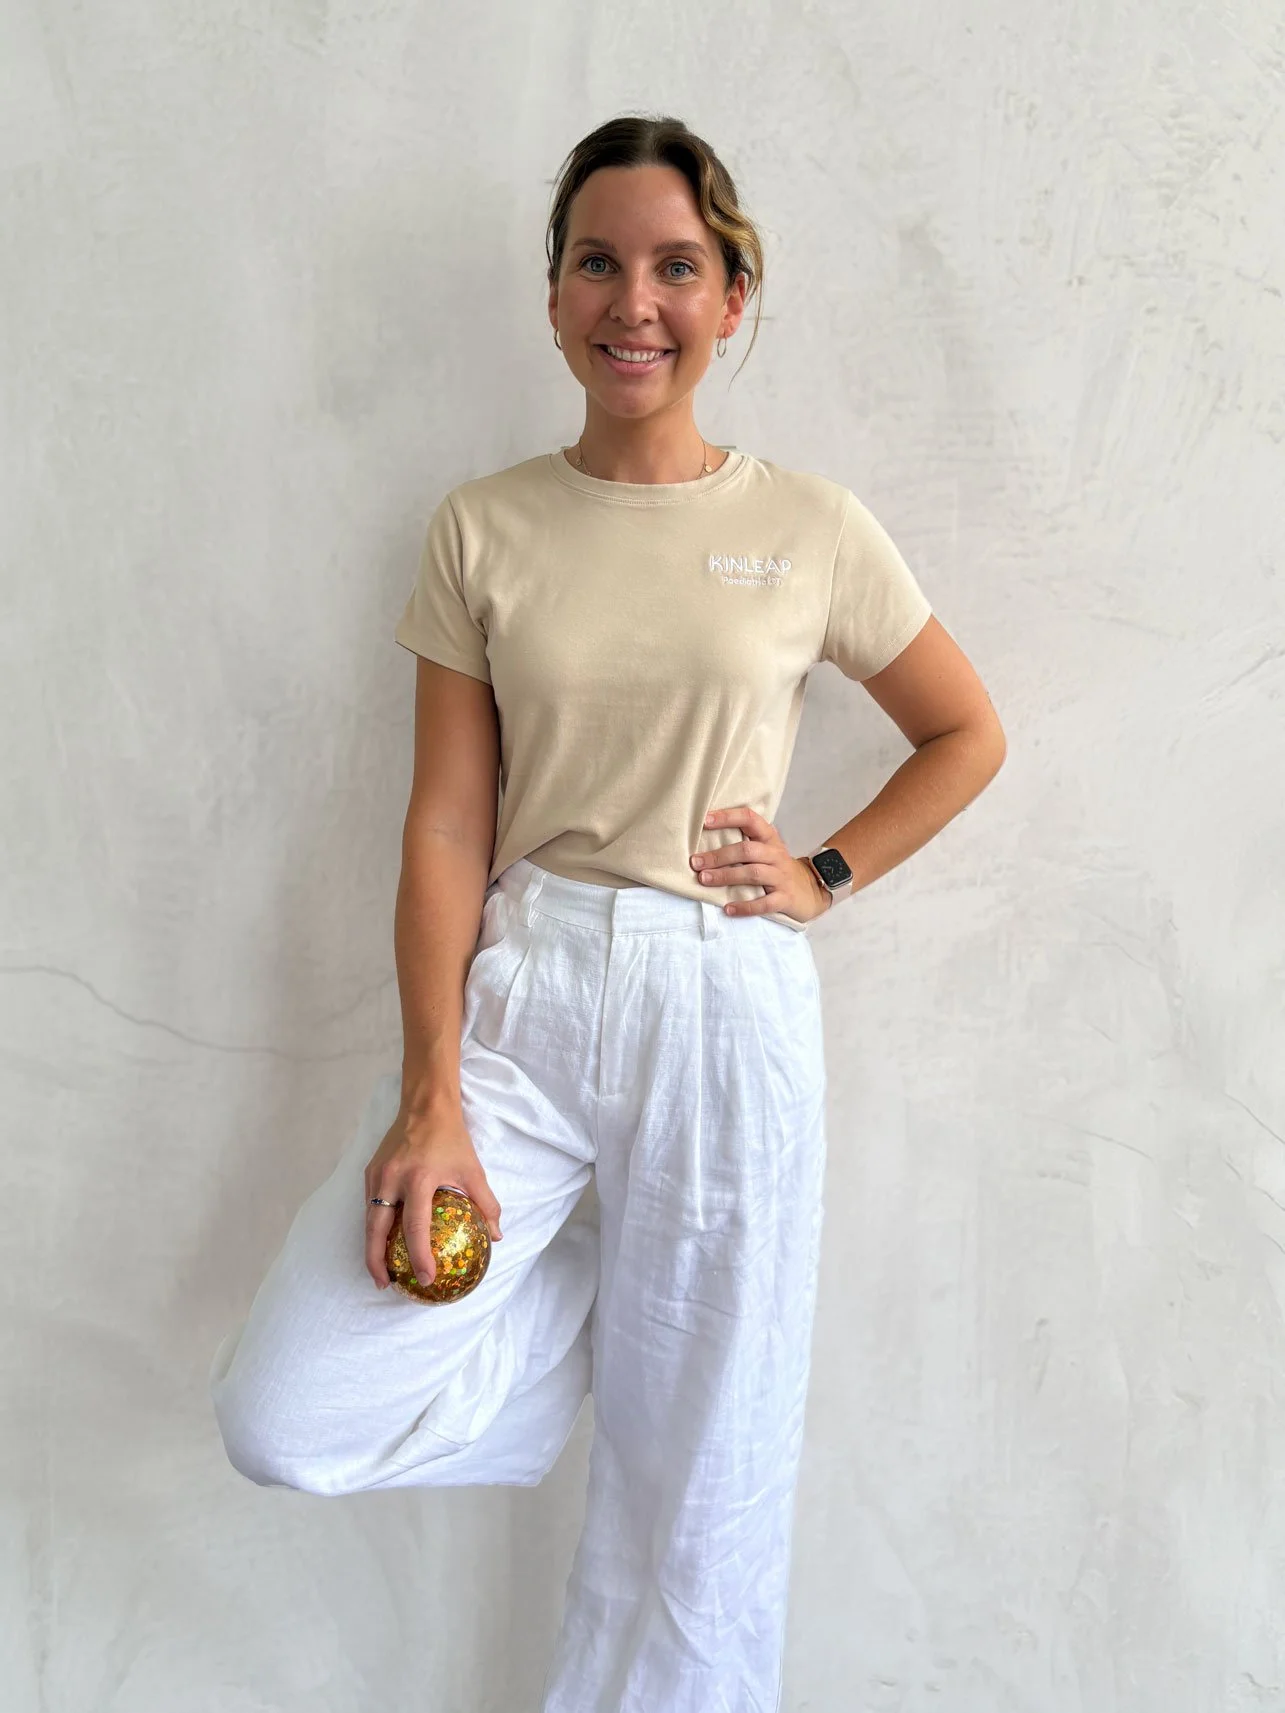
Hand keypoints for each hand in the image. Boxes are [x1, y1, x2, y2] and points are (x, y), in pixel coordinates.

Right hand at [363, 1104, 503, 1290]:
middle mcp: (392, 1179)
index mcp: (418, 1179)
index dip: (419, 1256)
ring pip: (368, 1220)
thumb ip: (486, 1204)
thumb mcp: (473, 1170)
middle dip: (377, 1262)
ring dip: (371, 1247)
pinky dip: (373, 1226)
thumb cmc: (451, 1138)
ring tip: (380, 1270)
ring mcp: (376, 1175)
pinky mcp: (370, 1171)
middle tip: (386, 1284)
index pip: (415, 1227)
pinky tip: (381, 1241)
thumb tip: (496, 1236)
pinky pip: (369, 1205)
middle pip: (376, 1230)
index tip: (425, 1278)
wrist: (425, 1105)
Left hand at [690, 805, 833, 922]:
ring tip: (704, 880)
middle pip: (746, 850)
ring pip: (753, 874)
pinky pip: (764, 903)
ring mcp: (781, 877)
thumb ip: (742, 842)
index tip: (705, 821)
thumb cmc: (776, 868)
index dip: (728, 818)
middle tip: (696, 862)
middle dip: (719, 856)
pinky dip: (745, 906)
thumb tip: (703, 840)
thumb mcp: (765, 849)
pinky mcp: (784, 899)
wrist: (810, 891)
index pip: (749, 819)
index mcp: (769, 838)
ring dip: (726, 877)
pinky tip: (728, 908)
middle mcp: (776, 854)